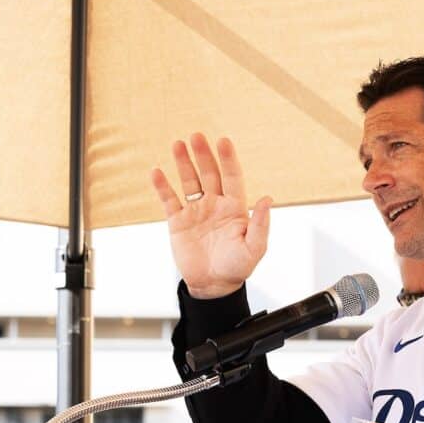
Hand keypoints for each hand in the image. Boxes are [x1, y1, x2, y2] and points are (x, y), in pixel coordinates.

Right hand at [151, 133, 271, 298]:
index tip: (223, 141)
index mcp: (235, 208)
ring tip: (178, 144)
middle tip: (197, 136)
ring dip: (183, 163)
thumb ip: (260, 224)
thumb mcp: (254, 248)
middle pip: (209, 173)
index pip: (232, 177)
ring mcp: (196, 211)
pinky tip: (156, 172)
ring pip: (189, 181)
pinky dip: (162, 187)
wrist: (213, 286)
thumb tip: (267, 198)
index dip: (228, 159)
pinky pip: (169, 200)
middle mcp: (215, 204)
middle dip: (203, 155)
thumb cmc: (237, 268)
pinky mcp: (178, 221)